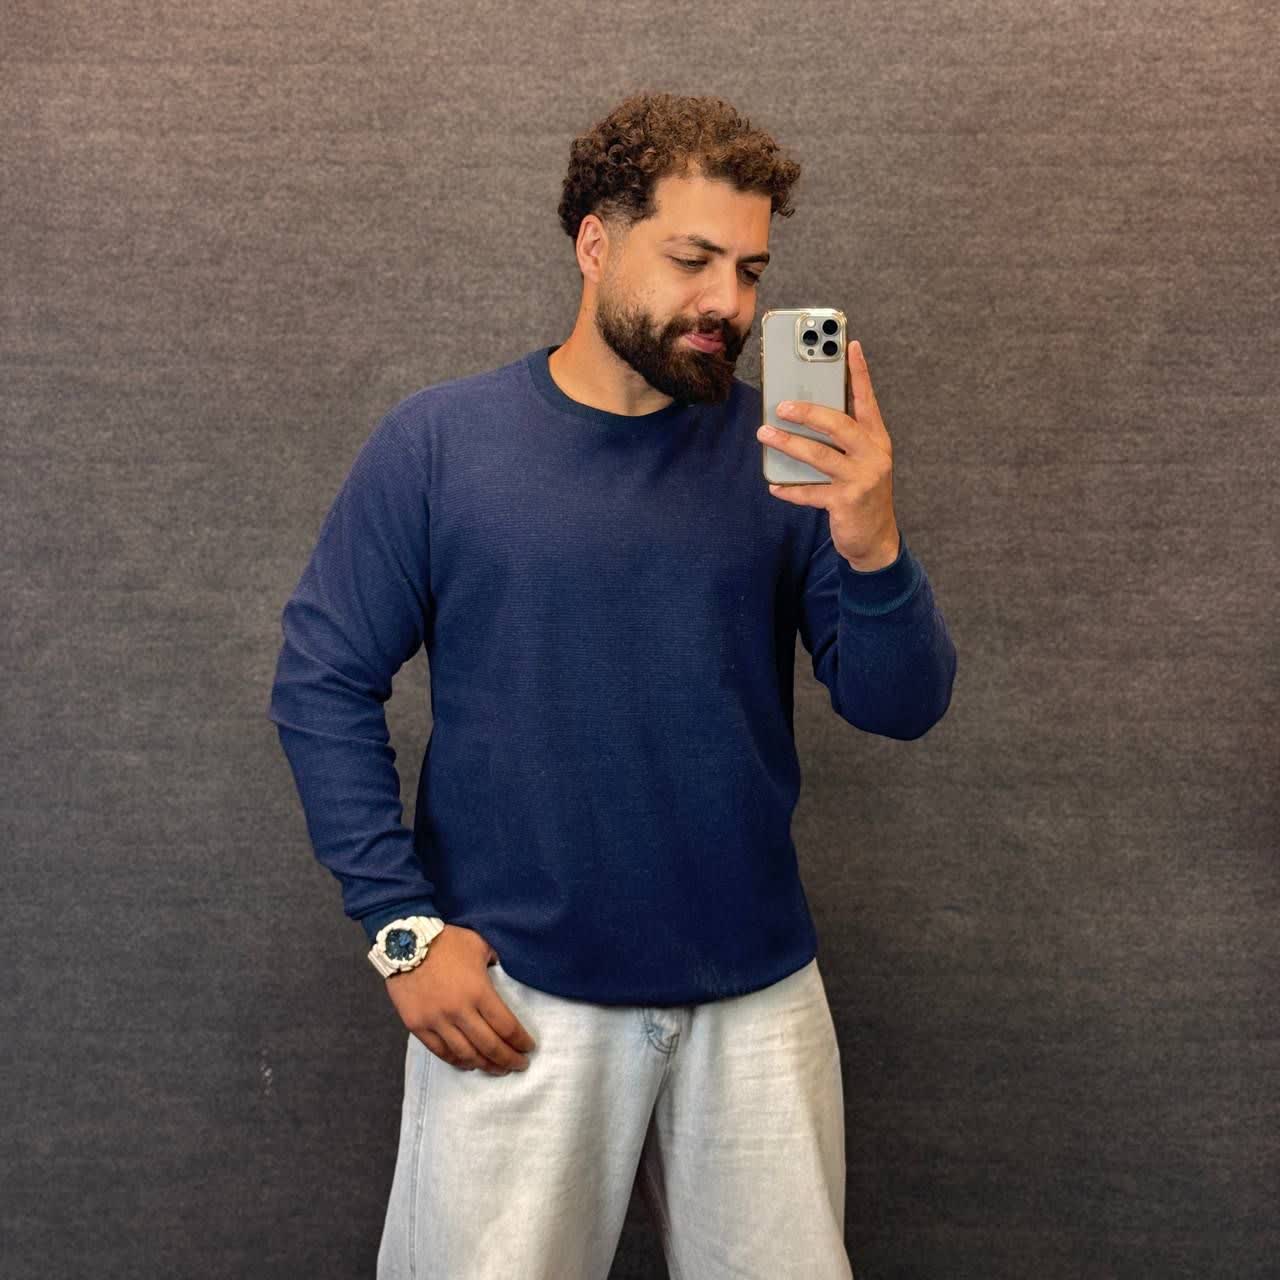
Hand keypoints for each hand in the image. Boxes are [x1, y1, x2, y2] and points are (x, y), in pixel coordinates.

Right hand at [383, 924, 537, 1074]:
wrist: (404, 942)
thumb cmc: (446, 941)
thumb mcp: (479, 944)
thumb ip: (496, 961)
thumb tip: (506, 972)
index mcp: (479, 991)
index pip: (506, 1026)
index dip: (520, 1041)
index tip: (529, 1047)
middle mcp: (459, 1011)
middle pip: (490, 1046)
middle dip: (509, 1059)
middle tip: (520, 1065)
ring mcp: (436, 1020)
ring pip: (466, 1054)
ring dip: (485, 1065)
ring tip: (498, 1069)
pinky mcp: (417, 1026)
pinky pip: (440, 1051)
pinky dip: (457, 1061)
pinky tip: (469, 1064)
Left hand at [757, 339, 900, 570]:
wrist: (876, 539)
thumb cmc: (861, 492)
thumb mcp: (858, 461)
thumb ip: (839, 440)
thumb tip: (800, 417)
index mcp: (876, 438)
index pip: (867, 399)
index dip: (859, 372)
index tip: (849, 344)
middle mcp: (873, 454)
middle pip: (839, 425)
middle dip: (808, 412)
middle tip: (781, 405)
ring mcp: (862, 479)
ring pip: (820, 456)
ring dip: (789, 444)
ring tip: (765, 434)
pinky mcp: (847, 502)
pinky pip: (811, 492)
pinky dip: (790, 488)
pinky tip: (774, 485)